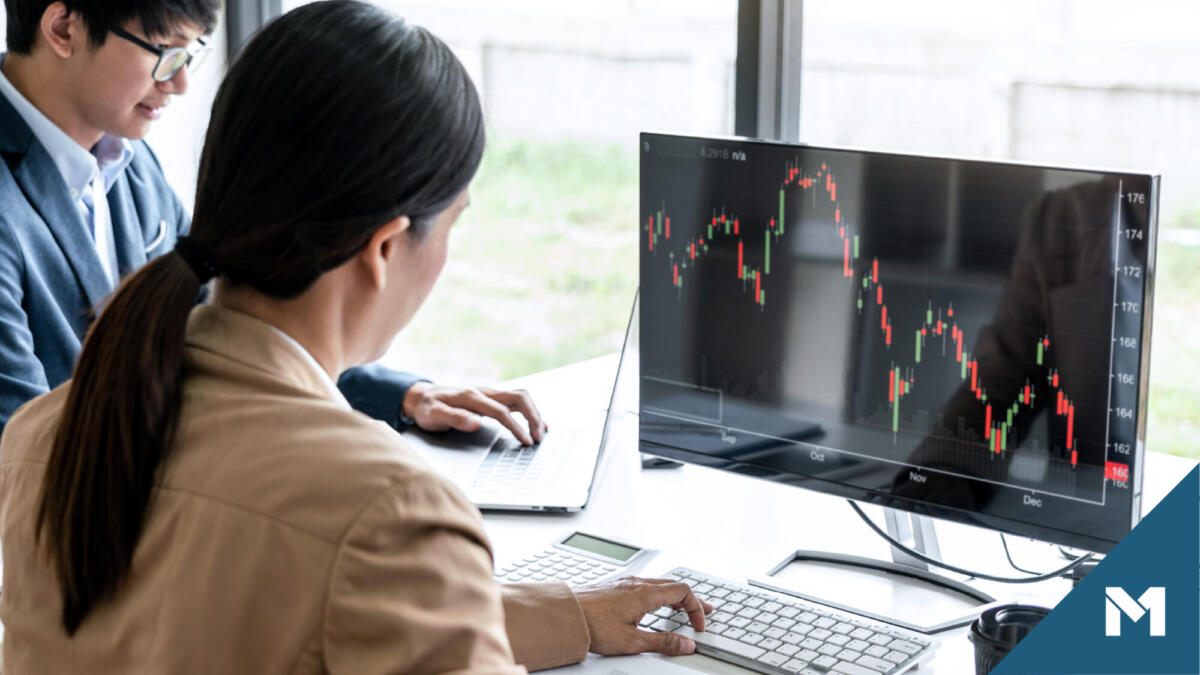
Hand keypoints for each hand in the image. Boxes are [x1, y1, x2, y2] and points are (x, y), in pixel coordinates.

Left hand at [401, 382, 547, 444]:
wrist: (421, 397)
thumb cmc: (427, 408)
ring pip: (520, 396)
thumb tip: (476, 423)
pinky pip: (515, 400)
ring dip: (534, 413)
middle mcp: (484, 391)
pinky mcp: (491, 398)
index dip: (516, 426)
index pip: (501, 411)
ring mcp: (489, 393)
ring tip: (541, 432)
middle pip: (519, 397)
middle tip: (539, 437)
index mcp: (472, 396)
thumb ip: (454, 418)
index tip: (526, 441)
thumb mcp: (433, 415)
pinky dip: (529, 410)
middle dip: (533, 417)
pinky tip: (536, 422)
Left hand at [575, 576, 713, 656]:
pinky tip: (653, 605)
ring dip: (675, 596)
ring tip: (681, 608)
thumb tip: (686, 645)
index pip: (683, 591)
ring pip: (659, 584)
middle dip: (691, 600)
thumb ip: (662, 643)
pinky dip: (658, 594)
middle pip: (674, 585)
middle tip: (702, 613)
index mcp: (645, 593)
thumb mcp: (632, 641)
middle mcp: (637, 583)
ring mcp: (625, 583)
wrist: (564, 615)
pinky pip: (644, 585)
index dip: (696, 608)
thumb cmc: (592, 625)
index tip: (698, 626)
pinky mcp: (614, 586)